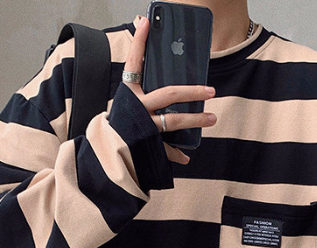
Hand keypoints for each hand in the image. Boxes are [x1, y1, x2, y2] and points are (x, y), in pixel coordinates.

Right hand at [122, 14, 217, 164]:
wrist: (105, 154)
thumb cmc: (119, 123)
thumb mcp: (125, 101)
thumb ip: (137, 83)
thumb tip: (145, 60)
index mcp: (128, 93)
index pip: (134, 62)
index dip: (140, 43)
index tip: (147, 23)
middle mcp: (136, 108)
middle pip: (169, 95)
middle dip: (193, 91)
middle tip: (210, 90)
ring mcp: (142, 128)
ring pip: (174, 121)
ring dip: (195, 120)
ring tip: (211, 118)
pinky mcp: (146, 146)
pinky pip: (167, 149)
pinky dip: (177, 153)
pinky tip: (187, 155)